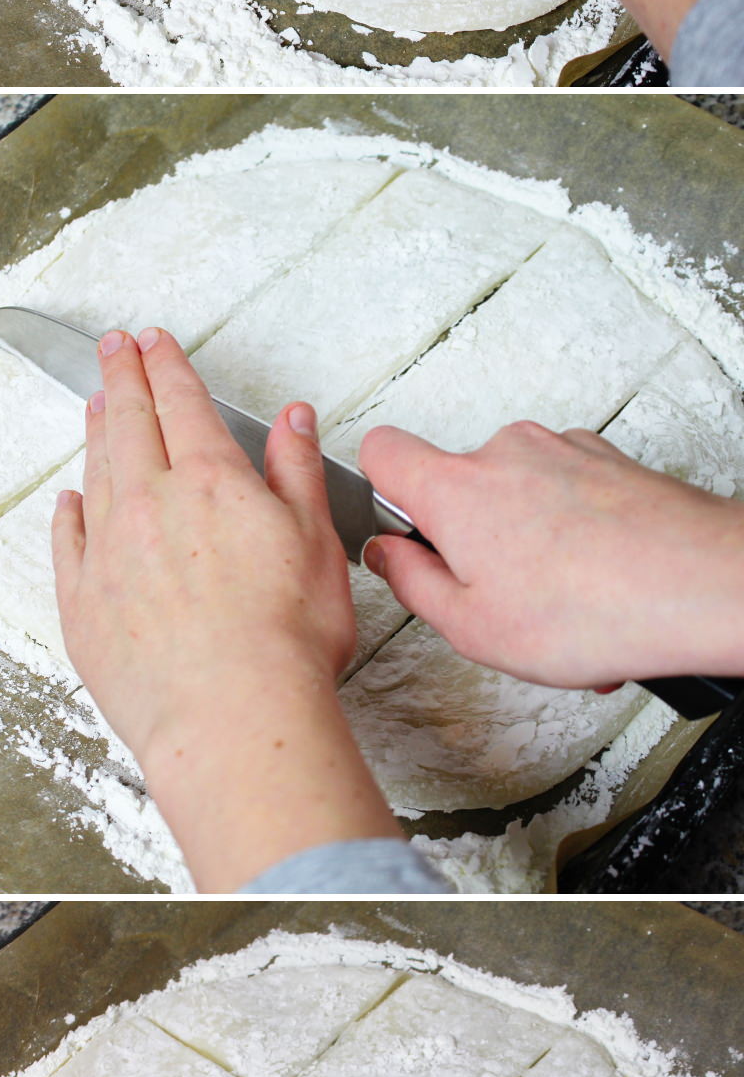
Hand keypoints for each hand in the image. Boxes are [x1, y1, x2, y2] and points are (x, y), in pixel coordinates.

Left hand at [51, 329, 396, 889]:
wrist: (233, 717)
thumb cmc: (285, 643)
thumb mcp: (317, 542)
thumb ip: (298, 473)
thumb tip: (294, 423)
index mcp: (211, 482)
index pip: (182, 403)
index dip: (168, 365)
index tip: (154, 341)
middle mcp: (151, 505)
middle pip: (129, 424)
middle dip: (121, 377)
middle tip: (113, 348)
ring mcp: (110, 554)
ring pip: (97, 473)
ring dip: (97, 433)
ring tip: (97, 406)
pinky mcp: (84, 604)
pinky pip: (69, 541)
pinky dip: (70, 512)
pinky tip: (71, 501)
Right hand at [359, 420, 743, 689]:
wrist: (697, 586)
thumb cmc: (592, 610)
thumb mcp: (471, 627)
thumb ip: (412, 583)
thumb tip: (387, 556)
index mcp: (456, 489)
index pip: (382, 450)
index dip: (379, 490)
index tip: (400, 531)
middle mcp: (506, 452)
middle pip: (460, 484)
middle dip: (471, 539)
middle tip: (497, 598)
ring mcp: (562, 450)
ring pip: (520, 495)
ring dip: (529, 546)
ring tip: (561, 609)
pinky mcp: (608, 460)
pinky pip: (568, 495)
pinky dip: (573, 536)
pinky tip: (595, 588)